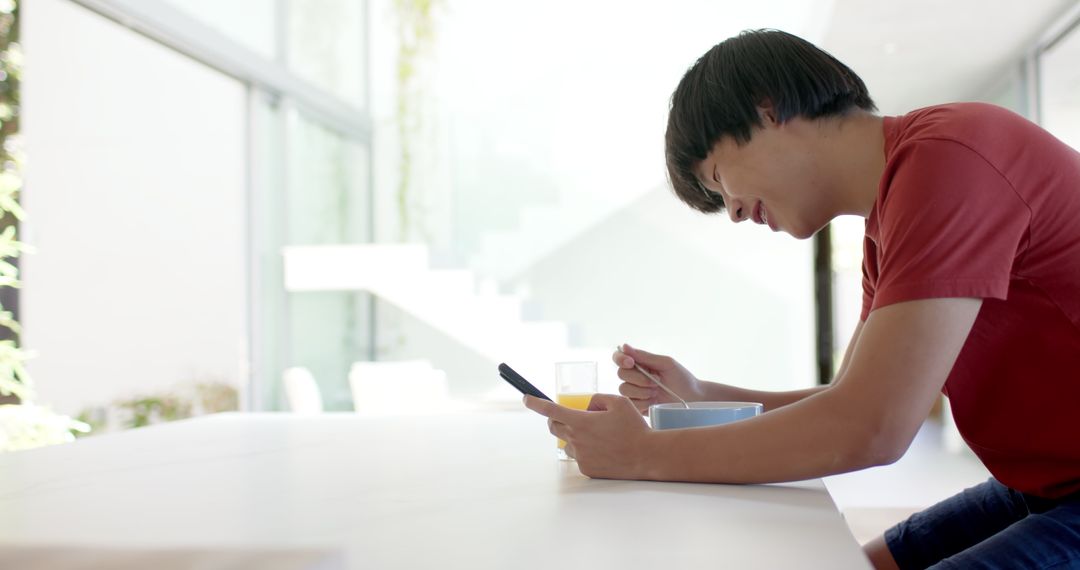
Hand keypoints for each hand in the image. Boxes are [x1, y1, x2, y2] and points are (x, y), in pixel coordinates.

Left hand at [523, 394, 654, 478]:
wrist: (646, 456)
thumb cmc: (634, 427)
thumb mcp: (618, 402)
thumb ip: (597, 399)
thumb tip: (587, 408)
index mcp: (581, 421)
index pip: (550, 410)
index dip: (535, 403)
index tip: (526, 398)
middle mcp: (576, 440)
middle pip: (554, 427)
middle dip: (557, 420)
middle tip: (572, 417)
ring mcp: (580, 456)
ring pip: (567, 443)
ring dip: (574, 436)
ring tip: (598, 436)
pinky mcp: (587, 469)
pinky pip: (579, 456)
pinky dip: (586, 450)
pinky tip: (604, 449)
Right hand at [612, 343, 702, 413]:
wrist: (693, 399)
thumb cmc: (681, 378)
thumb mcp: (665, 363)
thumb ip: (645, 356)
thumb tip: (624, 346)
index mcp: (640, 364)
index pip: (619, 357)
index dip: (620, 359)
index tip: (631, 362)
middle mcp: (634, 377)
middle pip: (621, 374)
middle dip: (639, 378)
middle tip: (656, 381)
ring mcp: (635, 392)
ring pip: (624, 390)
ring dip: (642, 391)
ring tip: (657, 392)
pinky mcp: (637, 407)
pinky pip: (631, 404)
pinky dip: (643, 402)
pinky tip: (654, 402)